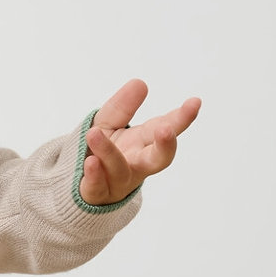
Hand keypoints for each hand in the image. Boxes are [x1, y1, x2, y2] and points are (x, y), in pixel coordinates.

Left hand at [80, 79, 199, 206]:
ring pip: (119, 169)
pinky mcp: (98, 194)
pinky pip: (97, 187)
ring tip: (94, 134)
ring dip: (108, 152)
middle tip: (166, 129)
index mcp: (144, 142)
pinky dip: (95, 175)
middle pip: (159, 158)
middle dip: (166, 145)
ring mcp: (119, 181)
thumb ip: (122, 106)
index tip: (195, 102)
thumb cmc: (102, 150)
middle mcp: (137, 164)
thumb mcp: (109, 122)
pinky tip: (91, 162)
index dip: (182, 117)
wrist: (81, 182)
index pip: (166, 128)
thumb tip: (140, 83)